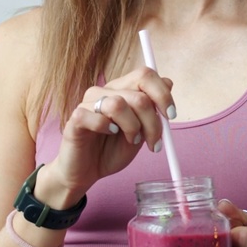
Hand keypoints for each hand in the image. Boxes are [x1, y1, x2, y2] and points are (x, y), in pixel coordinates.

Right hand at [41, 67, 174, 206]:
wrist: (86, 172)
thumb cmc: (111, 150)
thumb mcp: (141, 132)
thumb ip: (152, 109)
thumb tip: (168, 82)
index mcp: (122, 90)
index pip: (145, 75)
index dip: (162, 94)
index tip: (171, 115)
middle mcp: (105, 91)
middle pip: (138, 94)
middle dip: (152, 121)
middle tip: (154, 142)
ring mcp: (88, 103)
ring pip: (118, 104)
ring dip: (132, 127)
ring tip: (131, 140)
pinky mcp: (75, 118)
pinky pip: (95, 117)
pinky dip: (106, 128)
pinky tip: (108, 134)